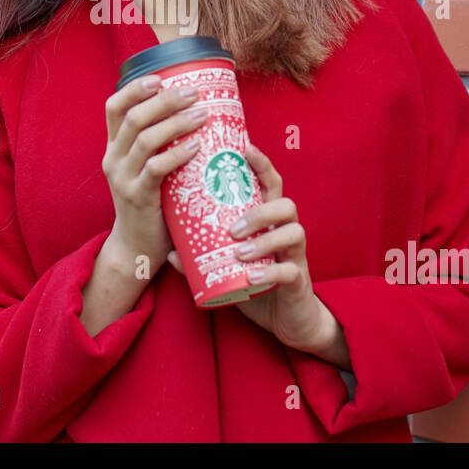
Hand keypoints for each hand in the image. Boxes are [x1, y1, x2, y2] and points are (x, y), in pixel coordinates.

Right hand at [102, 74, 210, 275]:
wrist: (138, 246)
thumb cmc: (153, 201)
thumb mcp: (146, 168)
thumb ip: (159, 145)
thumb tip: (196, 112)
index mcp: (114, 147)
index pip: (114, 107)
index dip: (134, 89)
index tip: (159, 78)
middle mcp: (113, 159)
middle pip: (134, 117)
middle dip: (165, 100)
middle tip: (194, 93)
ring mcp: (123, 178)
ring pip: (145, 139)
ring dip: (176, 123)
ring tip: (202, 115)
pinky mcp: (138, 197)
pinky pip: (156, 169)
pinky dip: (177, 154)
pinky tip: (196, 146)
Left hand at [166, 143, 328, 351]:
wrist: (286, 321)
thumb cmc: (256, 284)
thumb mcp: (228, 267)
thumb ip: (203, 257)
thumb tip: (170, 250)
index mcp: (270, 221)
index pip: (270, 185)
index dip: (262, 164)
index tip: (245, 148)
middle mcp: (286, 232)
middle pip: (285, 204)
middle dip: (259, 211)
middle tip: (233, 228)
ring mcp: (296, 255)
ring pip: (292, 232)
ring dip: (264, 240)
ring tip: (239, 252)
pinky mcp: (299, 280)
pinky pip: (290, 271)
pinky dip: (270, 273)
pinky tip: (251, 278)